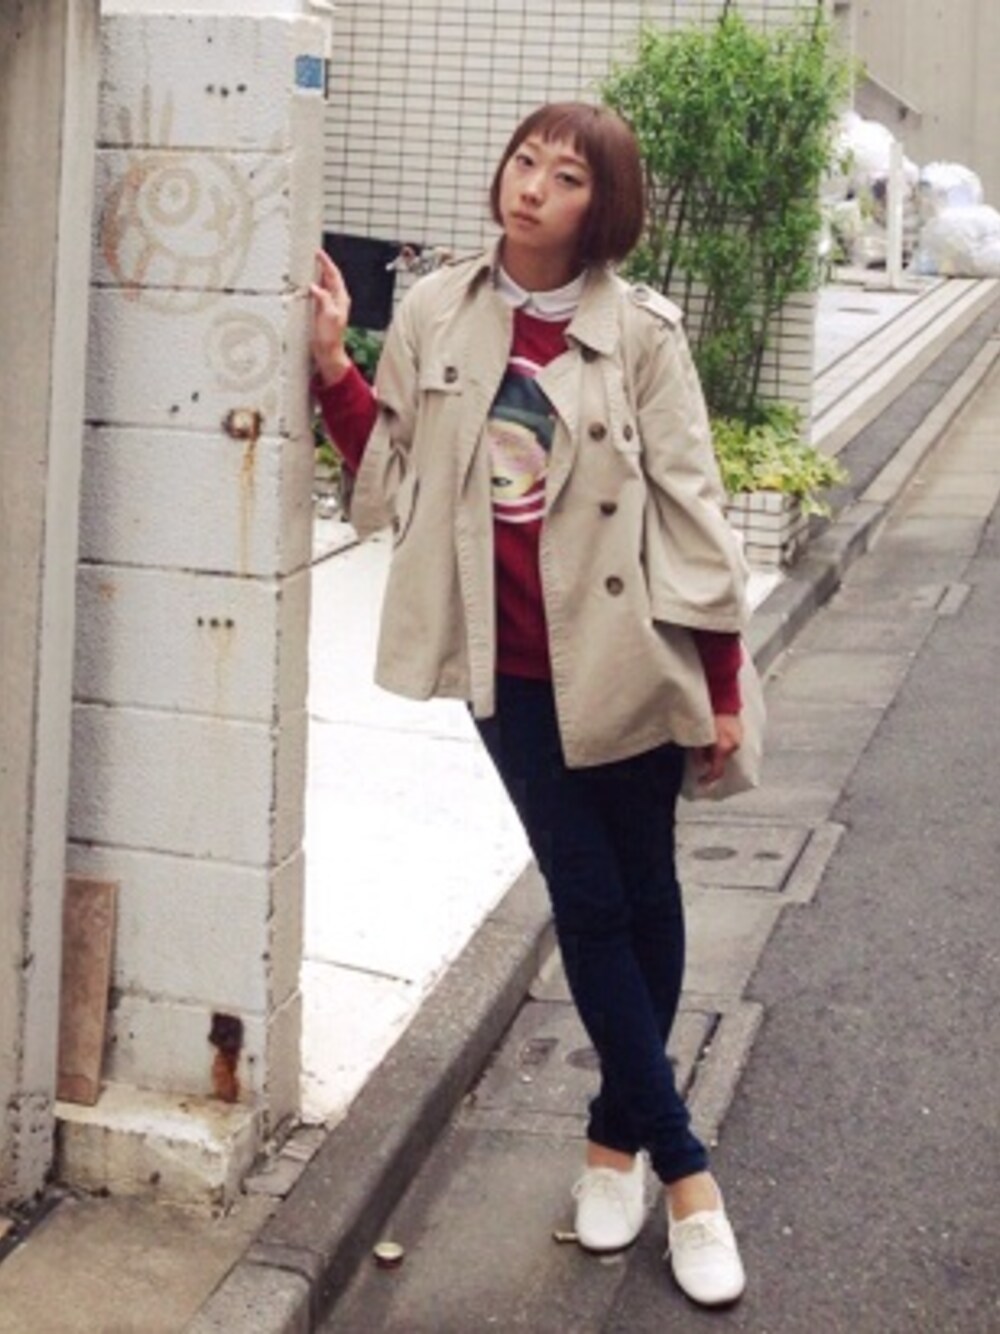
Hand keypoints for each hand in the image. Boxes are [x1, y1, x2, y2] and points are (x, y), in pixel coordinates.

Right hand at [309, 250, 352, 385]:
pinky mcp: (321, 310)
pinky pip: (317, 293)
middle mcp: (336, 300)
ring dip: (316, 275)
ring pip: (323, 284)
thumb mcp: (329, 316)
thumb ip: (324, 299)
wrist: (327, 352)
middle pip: (329, 277)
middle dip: (322, 265)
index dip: (327, 263)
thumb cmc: (331, 337)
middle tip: (312, 256)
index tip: (319, 253)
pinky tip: (305, 285)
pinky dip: (311, 286)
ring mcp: (329, 305)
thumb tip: (315, 287)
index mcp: (341, 299)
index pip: (334, 275)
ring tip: (308, 266)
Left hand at [693, 713, 742, 787]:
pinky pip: (730, 744)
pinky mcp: (740, 732)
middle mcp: (734, 745)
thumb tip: (699, 763)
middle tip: (701, 758)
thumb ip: (699, 751)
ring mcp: (739, 738)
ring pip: (726, 752)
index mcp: (723, 747)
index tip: (700, 782)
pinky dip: (722, 745)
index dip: (708, 779)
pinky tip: (715, 738)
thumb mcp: (700, 736)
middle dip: (711, 762)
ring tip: (707, 746)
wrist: (722, 697)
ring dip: (717, 753)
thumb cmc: (708, 715)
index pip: (717, 770)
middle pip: (722, 761)